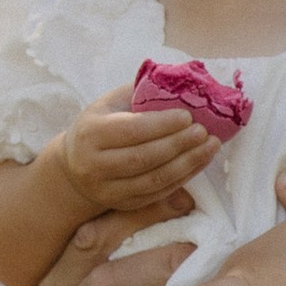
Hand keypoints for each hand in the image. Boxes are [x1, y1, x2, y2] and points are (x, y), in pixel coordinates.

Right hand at [61, 86, 219, 216]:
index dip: (162, 125)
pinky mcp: (123, 204)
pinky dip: (183, 178)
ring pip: (154, 180)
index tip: (188, 116)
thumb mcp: (110, 104)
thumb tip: (179, 81)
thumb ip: (140, 93)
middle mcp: (95, 165)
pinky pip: (158, 193)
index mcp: (91, 133)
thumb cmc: (99, 126)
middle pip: (144, 158)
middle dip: (179, 144)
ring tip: (210, 146)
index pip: (131, 130)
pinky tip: (199, 162)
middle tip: (205, 132)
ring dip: (188, 163)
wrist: (75, 166)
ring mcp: (108, 189)